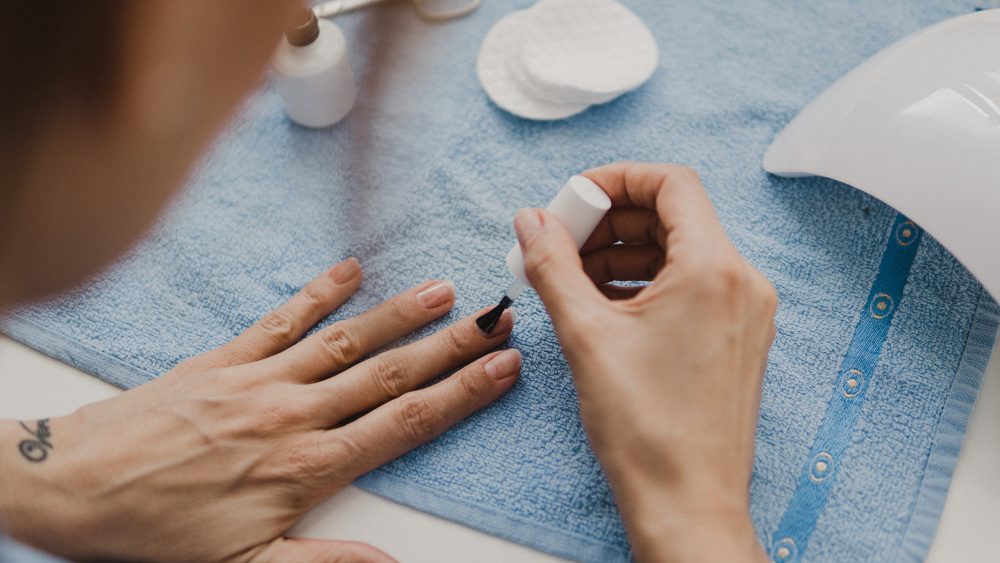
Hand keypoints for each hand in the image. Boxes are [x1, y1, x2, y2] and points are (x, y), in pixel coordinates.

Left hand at [0, 258, 518, 561]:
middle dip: (450, 346)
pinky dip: (317, 294)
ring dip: (399, 313)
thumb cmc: (158, 533)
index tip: (502, 368)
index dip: (461, 394)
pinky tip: (349, 270)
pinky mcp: (222, 360)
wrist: (73, 487)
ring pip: (345, 341)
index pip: (404, 423)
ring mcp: (258, 381)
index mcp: (307, 468)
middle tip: (496, 317)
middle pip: (389, 374)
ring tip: (444, 288)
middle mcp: (293, 415)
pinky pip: (280, 320)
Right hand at [515, 163, 775, 561]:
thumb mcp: (585, 334)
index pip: (670, 183)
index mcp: (715, 269)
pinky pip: (690, 287)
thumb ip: (553, 265)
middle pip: (673, 216)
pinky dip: (645, 285)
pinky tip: (601, 306)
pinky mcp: (737, 339)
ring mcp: (745, 313)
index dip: (615, 179)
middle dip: (610, 221)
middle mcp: (742, 282)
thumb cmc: (646, 428)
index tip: (572, 199)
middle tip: (560, 241)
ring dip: (623, 255)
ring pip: (680, 253)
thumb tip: (531, 220)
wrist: (688, 505)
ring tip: (570, 277)